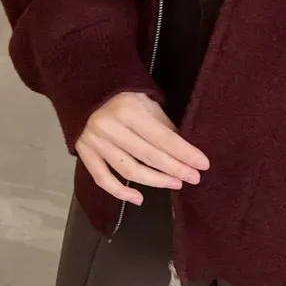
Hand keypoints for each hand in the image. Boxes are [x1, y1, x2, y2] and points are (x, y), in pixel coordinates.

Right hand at [76, 92, 209, 205]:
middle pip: (148, 156)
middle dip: (175, 169)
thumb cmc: (121, 92)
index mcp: (128, 110)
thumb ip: (162, 124)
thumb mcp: (146, 100)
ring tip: (175, 184)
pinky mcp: (84, 153)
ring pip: (128, 170)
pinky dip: (120, 192)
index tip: (202, 164)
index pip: (163, 137)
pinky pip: (102, 179)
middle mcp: (110, 128)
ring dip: (155, 181)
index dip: (184, 153)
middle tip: (194, 177)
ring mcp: (95, 142)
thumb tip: (183, 149)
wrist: (84, 87)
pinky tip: (138, 198)